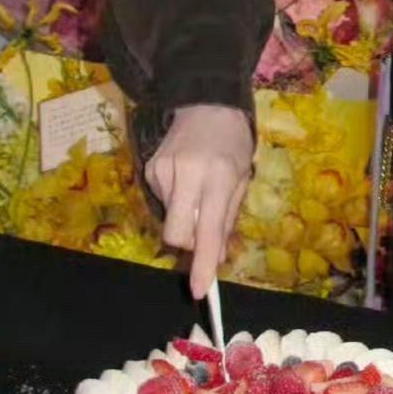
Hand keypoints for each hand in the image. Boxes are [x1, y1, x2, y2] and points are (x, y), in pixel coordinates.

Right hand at [146, 105, 253, 299]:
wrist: (205, 103)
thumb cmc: (232, 143)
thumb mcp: (242, 177)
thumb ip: (228, 218)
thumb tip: (216, 257)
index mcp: (219, 177)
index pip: (207, 230)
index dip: (203, 264)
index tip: (200, 290)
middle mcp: (187, 174)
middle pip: (176, 234)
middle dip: (189, 242)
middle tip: (203, 226)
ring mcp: (163, 171)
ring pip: (169, 219)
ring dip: (185, 215)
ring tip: (198, 186)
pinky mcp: (149, 169)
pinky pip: (162, 202)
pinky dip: (175, 200)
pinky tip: (185, 177)